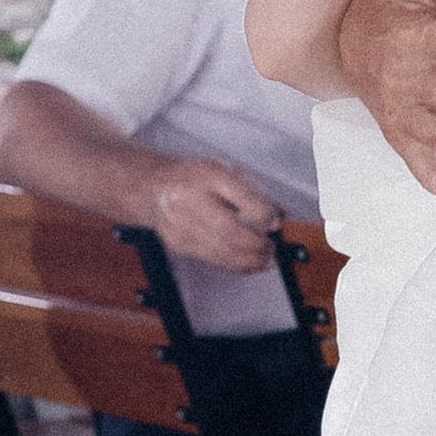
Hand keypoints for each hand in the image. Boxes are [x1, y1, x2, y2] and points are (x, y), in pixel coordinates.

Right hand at [151, 158, 281, 272]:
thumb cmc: (195, 178)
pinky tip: (248, 263)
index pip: (241, 197)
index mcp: (207, 175)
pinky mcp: (179, 244)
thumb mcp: (226, 171)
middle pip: (230, 231)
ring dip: (250, 261)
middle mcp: (191, 199)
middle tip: (273, 249)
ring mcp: (181, 224)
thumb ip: (253, 192)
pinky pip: (213, 259)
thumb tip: (279, 216)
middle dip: (258, 245)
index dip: (264, 215)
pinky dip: (235, 264)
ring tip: (266, 261)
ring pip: (222, 251)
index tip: (277, 223)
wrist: (155, 187)